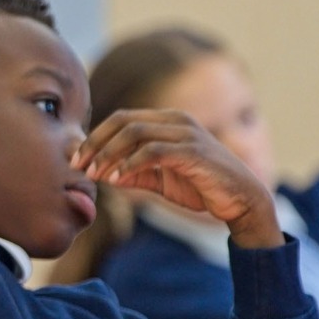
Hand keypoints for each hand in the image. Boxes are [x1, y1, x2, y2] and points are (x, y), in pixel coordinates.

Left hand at [73, 111, 282, 248]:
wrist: (242, 200)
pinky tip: (118, 179)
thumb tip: (102, 173)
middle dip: (95, 143)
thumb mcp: (160, 179)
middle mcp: (176, 120)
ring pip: (134, 133)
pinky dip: (130, 164)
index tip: (77, 160)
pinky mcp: (194, 151)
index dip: (95, 137)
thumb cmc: (201, 186)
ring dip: (108, 154)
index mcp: (167, 120)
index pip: (121, 118)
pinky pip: (153, 152)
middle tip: (79, 166)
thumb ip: (134, 172)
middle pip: (123, 121)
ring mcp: (186, 133)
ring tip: (96, 175)